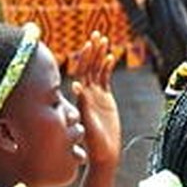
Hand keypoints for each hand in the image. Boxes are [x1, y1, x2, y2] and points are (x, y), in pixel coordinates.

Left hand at [71, 32, 119, 166]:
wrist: (103, 152)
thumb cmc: (93, 141)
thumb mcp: (88, 121)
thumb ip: (83, 104)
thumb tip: (76, 86)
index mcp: (82, 96)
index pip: (83, 72)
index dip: (85, 58)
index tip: (88, 45)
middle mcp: (87, 93)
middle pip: (89, 66)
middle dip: (93, 50)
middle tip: (96, 35)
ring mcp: (96, 95)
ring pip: (97, 70)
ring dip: (100, 55)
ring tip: (103, 40)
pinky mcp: (105, 99)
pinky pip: (105, 79)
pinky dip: (107, 68)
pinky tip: (110, 57)